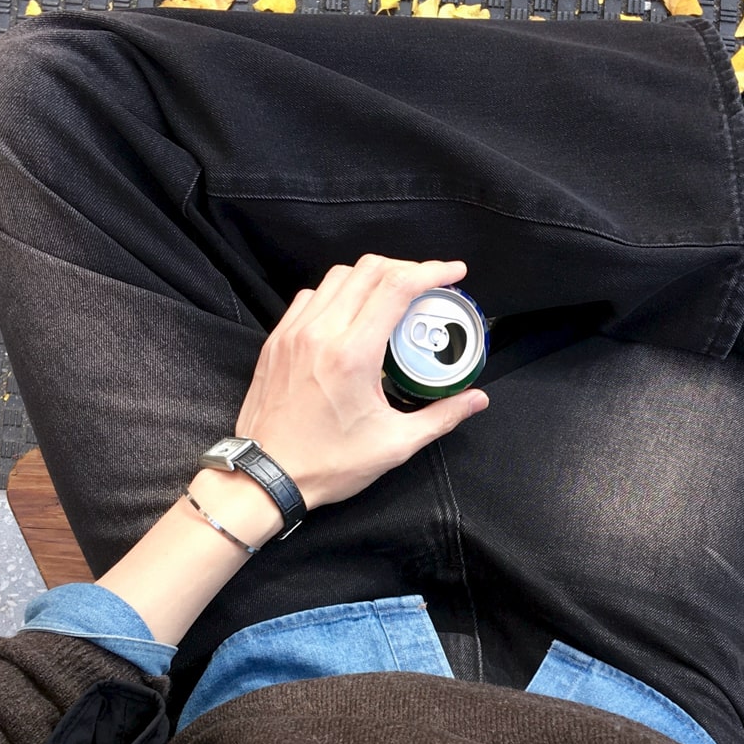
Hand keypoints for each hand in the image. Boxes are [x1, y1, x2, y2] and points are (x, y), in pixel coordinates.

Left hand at [233, 254, 489, 511]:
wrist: (266, 475)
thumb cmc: (328, 464)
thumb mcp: (395, 444)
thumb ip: (441, 416)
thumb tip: (476, 400)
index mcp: (353, 354)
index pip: (396, 286)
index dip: (432, 271)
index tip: (454, 273)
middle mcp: (321, 332)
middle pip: (369, 270)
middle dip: (406, 268)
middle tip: (429, 285)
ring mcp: (294, 332)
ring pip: (338, 277)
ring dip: (371, 277)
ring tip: (393, 296)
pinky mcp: (277, 340)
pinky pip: (311, 297)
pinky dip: (338, 293)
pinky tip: (352, 313)